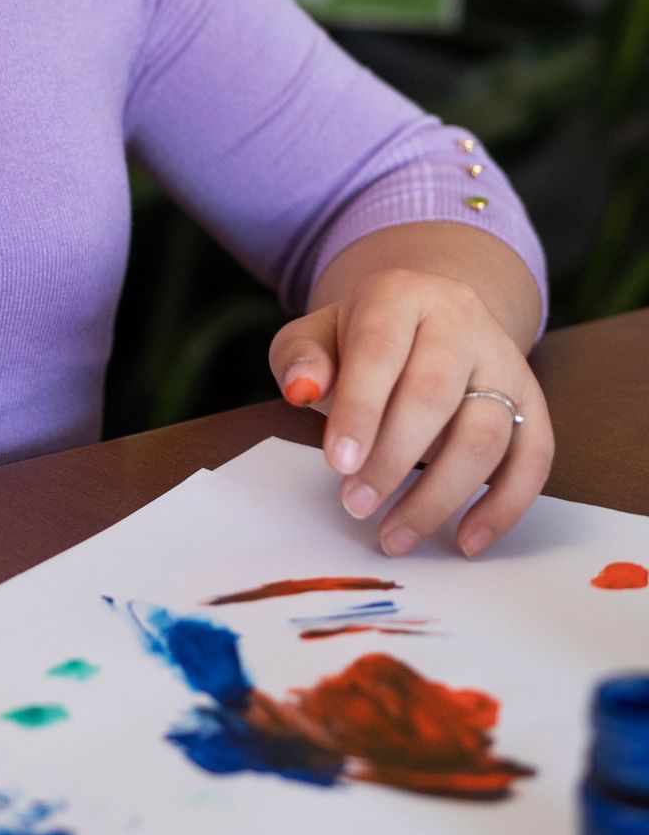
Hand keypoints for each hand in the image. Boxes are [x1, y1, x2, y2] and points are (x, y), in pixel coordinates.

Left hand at [269, 254, 551, 557]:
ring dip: (440, 495)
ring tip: (395, 535)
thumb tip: (301, 389)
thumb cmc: (361, 340)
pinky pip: (534, 457)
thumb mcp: (316, 335)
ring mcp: (504, 360)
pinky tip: (466, 540)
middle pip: (434, 393)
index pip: (379, 350)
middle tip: (357, 506)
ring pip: (486, 432)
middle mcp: (461, 320)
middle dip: (393, 459)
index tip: (338, 465)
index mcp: (400, 294)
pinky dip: (504, 506)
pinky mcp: (531, 401)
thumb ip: (300, 358)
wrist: (428, 321)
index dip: (360, 410)